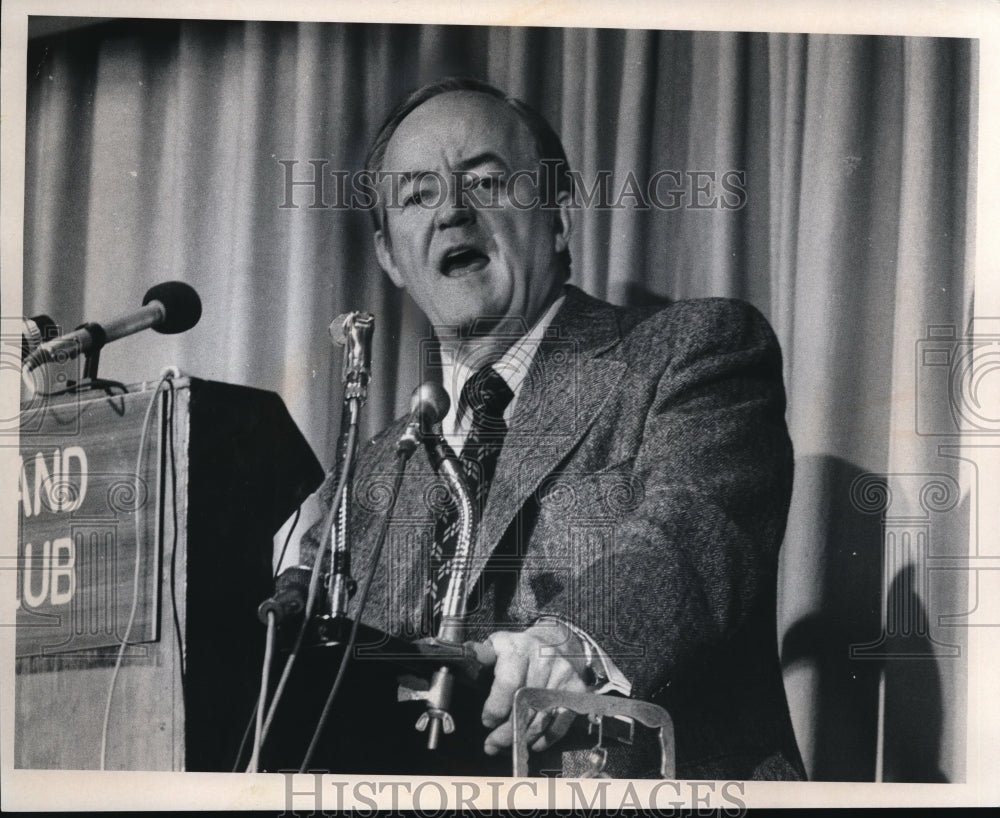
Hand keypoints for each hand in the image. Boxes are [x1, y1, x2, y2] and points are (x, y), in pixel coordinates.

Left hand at [471, 620, 589, 756]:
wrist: (555, 642)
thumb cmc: (520, 649)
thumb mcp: (498, 645)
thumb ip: (481, 655)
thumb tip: (464, 656)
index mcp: (520, 648)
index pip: (509, 684)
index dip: (496, 708)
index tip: (487, 721)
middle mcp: (544, 660)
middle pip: (524, 706)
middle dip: (506, 732)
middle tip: (493, 744)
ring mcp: (563, 675)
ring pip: (541, 718)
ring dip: (523, 738)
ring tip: (509, 746)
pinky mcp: (577, 690)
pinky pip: (560, 722)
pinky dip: (546, 738)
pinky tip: (533, 742)